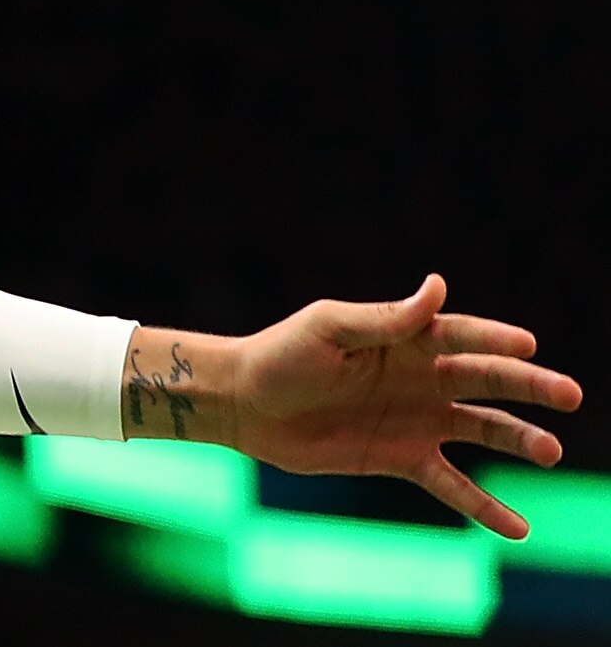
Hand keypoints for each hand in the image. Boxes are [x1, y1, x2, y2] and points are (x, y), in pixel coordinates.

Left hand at [210, 276, 582, 538]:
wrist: (245, 405)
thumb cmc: (282, 354)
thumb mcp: (329, 329)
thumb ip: (385, 318)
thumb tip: (437, 287)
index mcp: (405, 338)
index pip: (461, 335)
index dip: (494, 338)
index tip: (527, 344)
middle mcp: (421, 378)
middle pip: (487, 381)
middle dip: (530, 387)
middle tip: (570, 394)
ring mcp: (417, 420)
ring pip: (482, 430)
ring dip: (518, 440)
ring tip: (551, 452)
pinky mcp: (401, 458)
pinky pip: (452, 485)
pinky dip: (485, 506)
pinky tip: (518, 527)